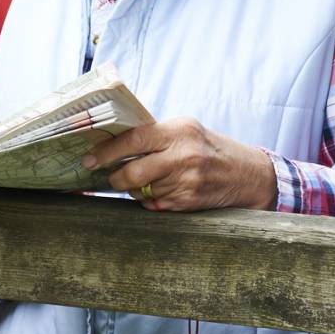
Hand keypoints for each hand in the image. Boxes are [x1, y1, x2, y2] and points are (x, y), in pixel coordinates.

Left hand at [81, 117, 277, 211]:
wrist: (246, 173)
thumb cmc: (209, 147)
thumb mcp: (186, 130)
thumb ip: (155, 135)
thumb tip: (111, 144)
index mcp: (179, 131)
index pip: (134, 139)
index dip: (107, 151)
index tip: (88, 159)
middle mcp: (184, 156)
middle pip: (132, 172)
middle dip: (114, 178)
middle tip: (108, 177)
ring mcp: (187, 181)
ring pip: (141, 191)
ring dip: (135, 189)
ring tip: (149, 180)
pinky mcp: (188, 202)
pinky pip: (154, 203)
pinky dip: (150, 198)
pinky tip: (164, 190)